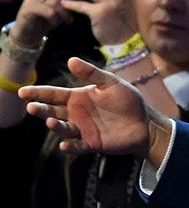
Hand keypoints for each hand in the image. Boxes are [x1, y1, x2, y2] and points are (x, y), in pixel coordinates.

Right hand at [19, 57, 166, 158]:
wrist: (145, 122)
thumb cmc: (128, 101)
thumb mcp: (111, 83)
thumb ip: (92, 73)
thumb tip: (70, 60)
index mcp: (78, 97)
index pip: (53, 94)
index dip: (38, 93)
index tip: (23, 92)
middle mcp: (76, 114)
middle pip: (52, 111)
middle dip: (41, 109)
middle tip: (32, 107)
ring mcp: (82, 129)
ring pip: (62, 129)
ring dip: (55, 126)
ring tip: (50, 121)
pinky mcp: (91, 143)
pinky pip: (76, 146)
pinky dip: (70, 147)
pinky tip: (65, 145)